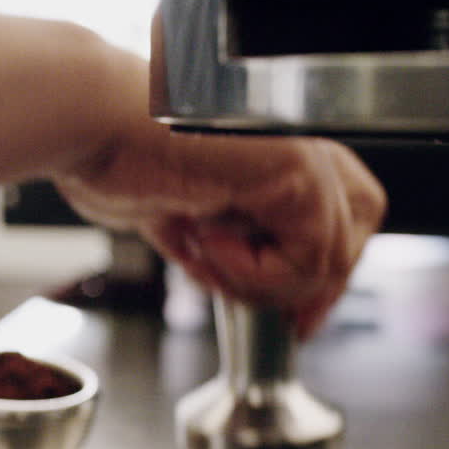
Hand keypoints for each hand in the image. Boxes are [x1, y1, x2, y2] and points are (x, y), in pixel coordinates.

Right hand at [0, 10, 384, 337]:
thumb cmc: (110, 158)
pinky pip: (308, 256)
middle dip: (321, 283)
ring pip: (329, 256)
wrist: (90, 128)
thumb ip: (215, 244)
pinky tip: (207, 241)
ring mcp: (302, 153)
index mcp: (269, 151)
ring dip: (262, 284)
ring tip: (206, 258)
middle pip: (359, 225)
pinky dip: (255, 273)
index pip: (334, 215)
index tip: (295, 318)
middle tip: (288, 320)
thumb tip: (236, 285)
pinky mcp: (297, 168)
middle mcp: (294, 147)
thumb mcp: (173, 214)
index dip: (321, 272)